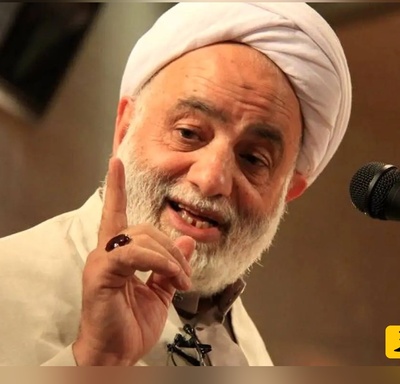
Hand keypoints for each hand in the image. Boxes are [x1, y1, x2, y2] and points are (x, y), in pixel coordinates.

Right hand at [72, 157, 194, 365]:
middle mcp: (106, 251)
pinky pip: (135, 254)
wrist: (116, 355)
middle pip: (144, 228)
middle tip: (187, 273)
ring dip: (170, 257)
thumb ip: (170, 265)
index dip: (116, 188)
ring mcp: (101, 261)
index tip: (115, 162)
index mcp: (118, 253)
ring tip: (182, 280)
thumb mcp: (159, 292)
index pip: (116, 213)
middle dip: (172, 248)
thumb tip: (187, 240)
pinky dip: (160, 263)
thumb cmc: (131, 324)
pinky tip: (172, 277)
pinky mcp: (101, 273)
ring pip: (142, 238)